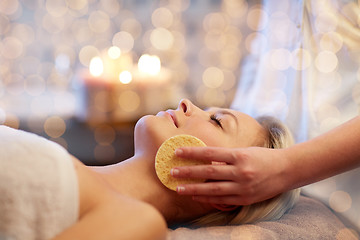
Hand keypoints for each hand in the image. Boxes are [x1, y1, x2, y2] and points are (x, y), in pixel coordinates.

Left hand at [171, 146, 290, 205]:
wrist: (287, 170)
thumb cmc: (263, 157)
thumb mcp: (244, 151)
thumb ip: (226, 157)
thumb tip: (205, 161)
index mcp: (239, 155)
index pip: (210, 153)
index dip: (192, 153)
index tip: (177, 152)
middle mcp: (240, 171)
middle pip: (208, 172)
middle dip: (188, 172)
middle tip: (172, 172)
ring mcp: (243, 186)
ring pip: (213, 189)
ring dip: (194, 189)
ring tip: (179, 189)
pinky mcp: (246, 198)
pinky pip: (223, 199)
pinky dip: (208, 198)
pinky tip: (196, 197)